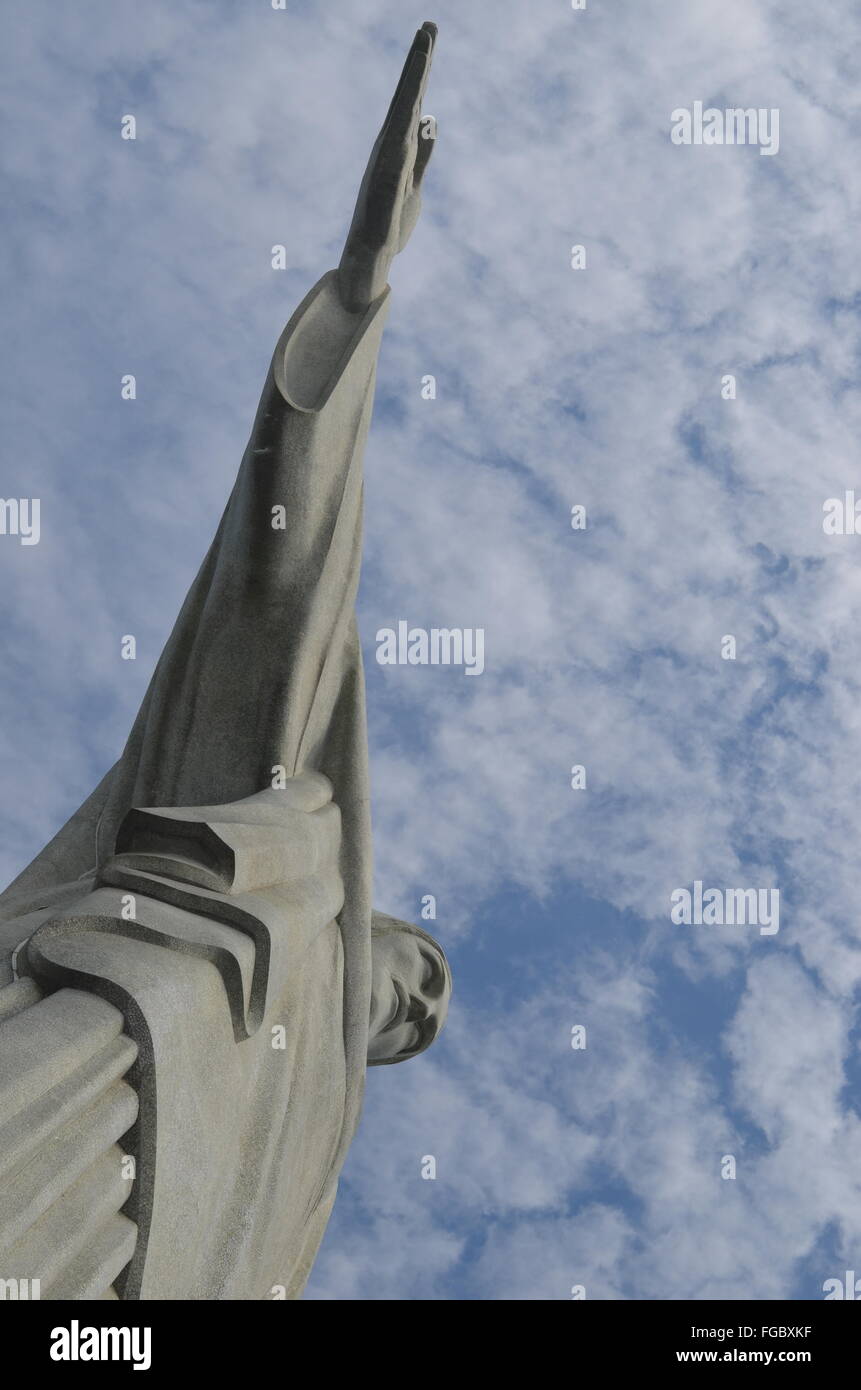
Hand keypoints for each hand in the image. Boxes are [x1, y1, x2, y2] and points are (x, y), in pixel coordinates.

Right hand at [337, 22, 437, 313]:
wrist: (371, 258)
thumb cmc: (390, 223)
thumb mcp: (416, 183)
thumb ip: (423, 154)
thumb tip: (432, 121)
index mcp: (397, 146)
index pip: (413, 100)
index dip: (422, 68)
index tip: (429, 32)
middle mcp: (389, 147)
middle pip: (407, 98)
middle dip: (419, 62)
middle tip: (430, 25)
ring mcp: (386, 164)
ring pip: (403, 116)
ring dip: (413, 83)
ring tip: (424, 49)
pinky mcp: (387, 186)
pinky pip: (400, 152)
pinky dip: (408, 129)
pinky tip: (419, 109)